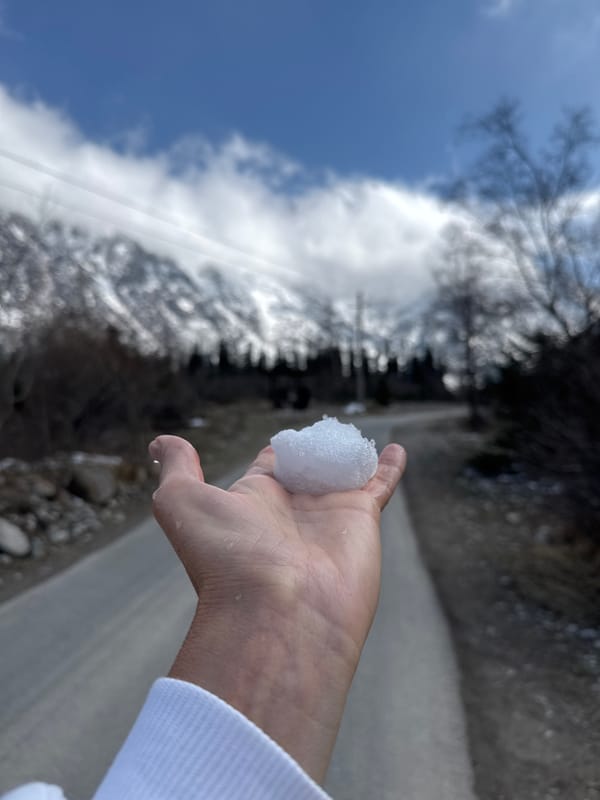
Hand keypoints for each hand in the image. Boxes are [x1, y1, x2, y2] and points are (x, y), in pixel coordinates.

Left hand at [149, 434, 405, 781]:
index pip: (269, 467)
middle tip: (325, 434)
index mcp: (254, 502)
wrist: (279, 612)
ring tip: (358, 439)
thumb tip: (160, 443)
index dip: (276, 451)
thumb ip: (177, 467)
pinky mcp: (362, 518)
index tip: (283, 439)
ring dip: (351, 455)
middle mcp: (292, 509)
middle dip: (315, 453)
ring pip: (344, 473)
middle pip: (308, 470)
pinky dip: (389, 466)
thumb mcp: (183, 502)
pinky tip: (396, 449)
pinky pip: (380, 483)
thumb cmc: (226, 558)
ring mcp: (329, 513)